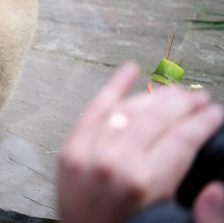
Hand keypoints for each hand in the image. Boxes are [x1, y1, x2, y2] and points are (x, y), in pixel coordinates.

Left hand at [57, 62, 223, 222]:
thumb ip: (203, 217)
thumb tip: (217, 188)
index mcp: (144, 183)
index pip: (182, 139)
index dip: (203, 122)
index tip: (217, 114)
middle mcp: (113, 162)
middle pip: (156, 119)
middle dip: (183, 105)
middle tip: (202, 98)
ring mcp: (87, 153)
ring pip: (127, 110)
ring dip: (155, 97)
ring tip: (177, 92)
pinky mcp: (69, 152)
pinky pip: (92, 111)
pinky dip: (111, 89)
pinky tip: (129, 70)